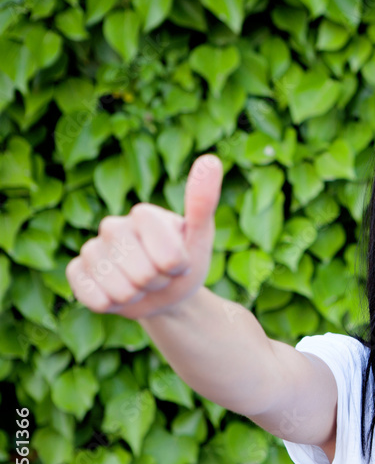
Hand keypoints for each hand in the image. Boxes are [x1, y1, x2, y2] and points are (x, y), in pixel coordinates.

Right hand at [66, 154, 222, 319]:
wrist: (165, 294)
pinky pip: (95, 298)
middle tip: (160, 276)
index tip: (180, 262)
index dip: (178, 268)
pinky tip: (117, 293)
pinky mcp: (76, 272)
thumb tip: (210, 159)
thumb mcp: (201, 236)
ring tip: (142, 284)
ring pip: (120, 290)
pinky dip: (112, 304)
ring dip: (137, 296)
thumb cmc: (186, 262)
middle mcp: (113, 226)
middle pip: (143, 274)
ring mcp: (92, 249)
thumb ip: (203, 202)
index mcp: (144, 214)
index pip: (168, 257)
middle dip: (158, 283)